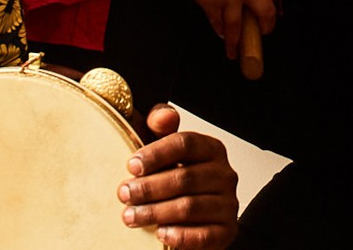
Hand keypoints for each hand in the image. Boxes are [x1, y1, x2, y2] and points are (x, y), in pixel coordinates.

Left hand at [119, 104, 238, 246]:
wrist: (195, 222)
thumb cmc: (175, 184)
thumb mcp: (166, 153)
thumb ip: (161, 130)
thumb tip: (163, 117)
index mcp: (211, 149)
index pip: (186, 143)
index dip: (157, 153)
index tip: (131, 165)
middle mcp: (225, 174)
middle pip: (186, 177)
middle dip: (149, 187)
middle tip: (124, 193)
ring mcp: (228, 204)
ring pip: (190, 207)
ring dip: (155, 212)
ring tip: (130, 216)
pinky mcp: (226, 232)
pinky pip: (203, 235)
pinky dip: (179, 236)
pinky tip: (160, 234)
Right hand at [164, 0, 277, 58]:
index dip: (270, 4)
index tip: (266, 11)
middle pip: (266, 13)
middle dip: (266, 27)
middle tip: (262, 33)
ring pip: (239, 27)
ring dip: (237, 42)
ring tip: (236, 51)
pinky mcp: (212, 4)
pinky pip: (219, 24)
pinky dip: (220, 31)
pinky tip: (220, 35)